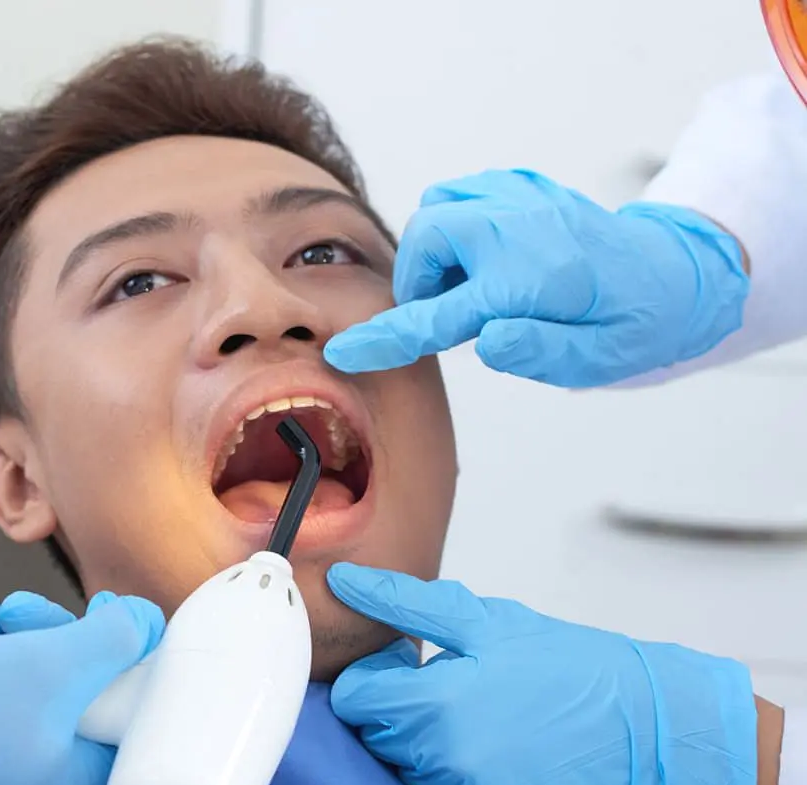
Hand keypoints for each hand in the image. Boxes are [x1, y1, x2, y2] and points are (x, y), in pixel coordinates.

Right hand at [0, 592, 163, 784]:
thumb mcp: (51, 667)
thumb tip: (144, 622)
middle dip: (33, 627)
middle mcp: (38, 779)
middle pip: (66, 679)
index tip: (101, 610)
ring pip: (11, 669)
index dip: (116, 650)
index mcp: (78, 782)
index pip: (124, 706)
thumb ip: (112, 640)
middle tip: (11, 613)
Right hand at [323, 169, 749, 386]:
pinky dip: (457, 223)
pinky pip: (463, 192)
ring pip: (439, 207)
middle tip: (447, 314)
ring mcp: (522, 199)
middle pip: (425, 237)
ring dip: (437, 249)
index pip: (437, 313)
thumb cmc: (631, 326)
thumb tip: (484, 342)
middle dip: (419, 280)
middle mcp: (519, 229)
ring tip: (467, 284)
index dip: (385, 336)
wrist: (676, 276)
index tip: (344, 350)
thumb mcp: (594, 360)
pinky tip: (483, 256)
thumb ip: (536, 351)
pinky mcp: (525, 187)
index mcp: (529, 280)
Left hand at [325, 563, 759, 784]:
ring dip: (442, 758)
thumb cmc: (565, 664)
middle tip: (468, 700)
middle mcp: (447, 765)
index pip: (354, 702)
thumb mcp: (485, 623)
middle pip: (382, 742)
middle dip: (409, 719)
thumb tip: (342, 583)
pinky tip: (514, 769)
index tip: (415, 672)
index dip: (379, 682)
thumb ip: (405, 605)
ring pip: (418, 781)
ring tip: (498, 732)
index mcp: (435, 705)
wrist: (647, 724)